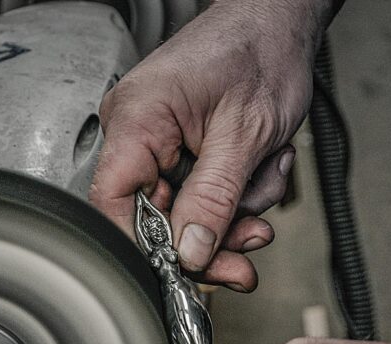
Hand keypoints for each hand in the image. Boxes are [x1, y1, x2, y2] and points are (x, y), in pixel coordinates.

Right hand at [90, 0, 331, 291]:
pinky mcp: (176, 149)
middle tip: (243, 256)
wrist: (278, 20)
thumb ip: (214, 199)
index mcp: (137, 120)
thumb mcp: (245, 133)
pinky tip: (259, 170)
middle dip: (207, 237)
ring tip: (265, 180)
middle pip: (152, 216)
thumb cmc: (261, 51)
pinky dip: (233, 196)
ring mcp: (155, 143)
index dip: (140, 244)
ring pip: (182, 211)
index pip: (111, 200)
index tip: (177, 271)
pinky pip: (198, 194)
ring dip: (230, 212)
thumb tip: (189, 254)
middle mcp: (136, 134)